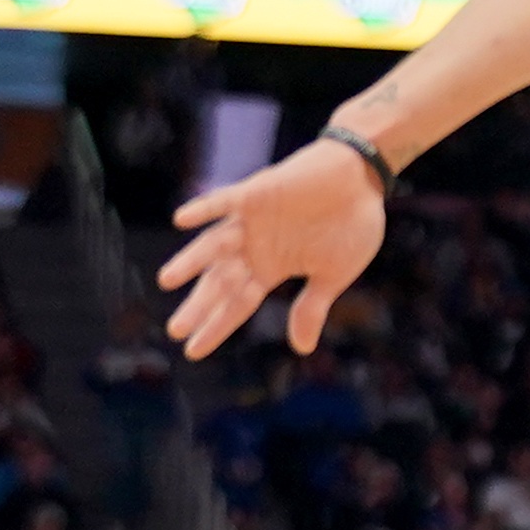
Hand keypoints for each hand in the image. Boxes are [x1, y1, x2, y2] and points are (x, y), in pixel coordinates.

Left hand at [158, 133, 388, 358]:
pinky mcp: (257, 192)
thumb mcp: (333, 274)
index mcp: (272, 268)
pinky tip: (182, 220)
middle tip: (175, 330)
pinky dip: (204, 209)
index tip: (192, 351)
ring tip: (167, 280)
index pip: (238, 303)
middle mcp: (255, 247)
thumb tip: (302, 350)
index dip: (216, 326)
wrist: (362, 177)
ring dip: (191, 261)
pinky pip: (224, 201)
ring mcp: (252, 220)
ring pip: (214, 245)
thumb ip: (312, 307)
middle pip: (220, 280)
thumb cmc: (352, 225)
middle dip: (199, 304)